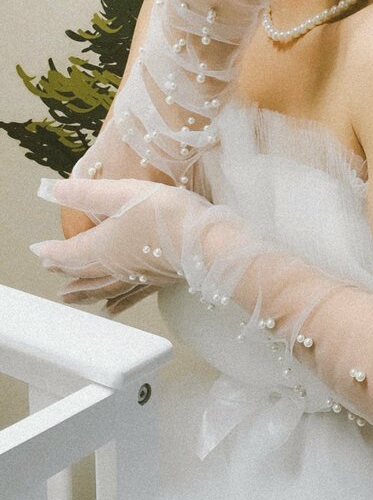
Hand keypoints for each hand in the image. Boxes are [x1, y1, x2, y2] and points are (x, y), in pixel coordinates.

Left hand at [31, 177, 210, 315]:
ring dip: (84, 292)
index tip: (40, 251)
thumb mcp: (122, 193)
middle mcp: (116, 266)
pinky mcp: (157, 279)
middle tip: (50, 272)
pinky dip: (117, 302)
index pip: (69, 253)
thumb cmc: (165, 214)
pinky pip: (129, 295)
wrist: (204, 241)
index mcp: (103, 247)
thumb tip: (56, 191)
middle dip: (65, 272)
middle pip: (83, 273)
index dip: (52, 252)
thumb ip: (87, 193)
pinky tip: (114, 308)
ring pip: (103, 288)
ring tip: (71, 298)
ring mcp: (137, 276)